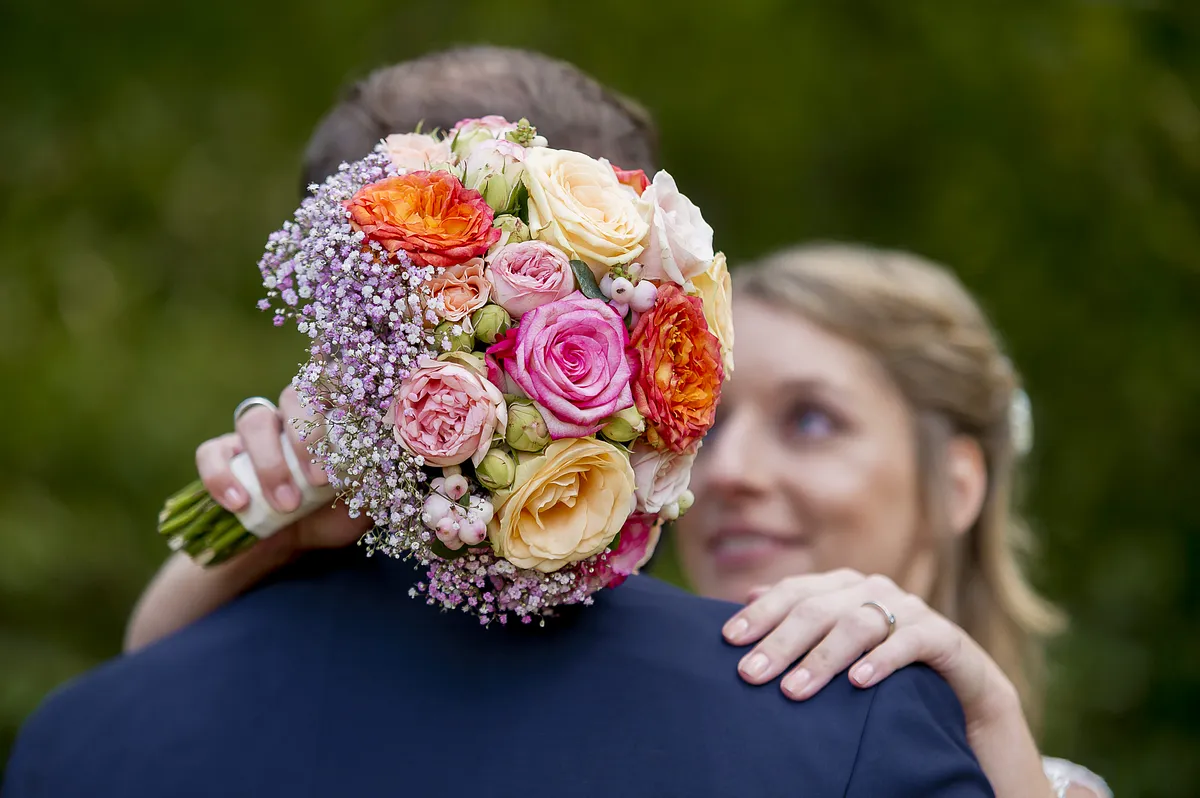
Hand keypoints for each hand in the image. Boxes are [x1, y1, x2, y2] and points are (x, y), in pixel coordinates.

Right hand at [193, 386, 370, 555]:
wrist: (287, 546)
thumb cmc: (330, 517)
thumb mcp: (360, 506)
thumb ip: (377, 486)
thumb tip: (393, 469)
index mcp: (327, 418)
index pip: (332, 385)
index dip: (342, 399)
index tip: (354, 434)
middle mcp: (289, 416)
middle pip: (293, 396)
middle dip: (307, 438)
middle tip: (320, 482)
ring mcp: (252, 434)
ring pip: (254, 421)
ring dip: (271, 463)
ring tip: (286, 504)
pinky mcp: (220, 455)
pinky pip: (210, 453)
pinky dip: (222, 477)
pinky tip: (240, 504)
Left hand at [722, 569, 1012, 725]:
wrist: (960, 687)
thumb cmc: (885, 663)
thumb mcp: (839, 640)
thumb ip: (800, 617)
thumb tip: (747, 597)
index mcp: (844, 586)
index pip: (795, 591)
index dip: (762, 614)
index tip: (729, 640)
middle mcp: (874, 590)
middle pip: (819, 609)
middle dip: (781, 642)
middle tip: (750, 675)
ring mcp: (910, 609)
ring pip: (858, 624)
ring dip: (823, 658)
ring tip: (794, 690)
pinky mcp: (944, 637)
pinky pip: (911, 643)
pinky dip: (883, 660)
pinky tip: (858, 682)